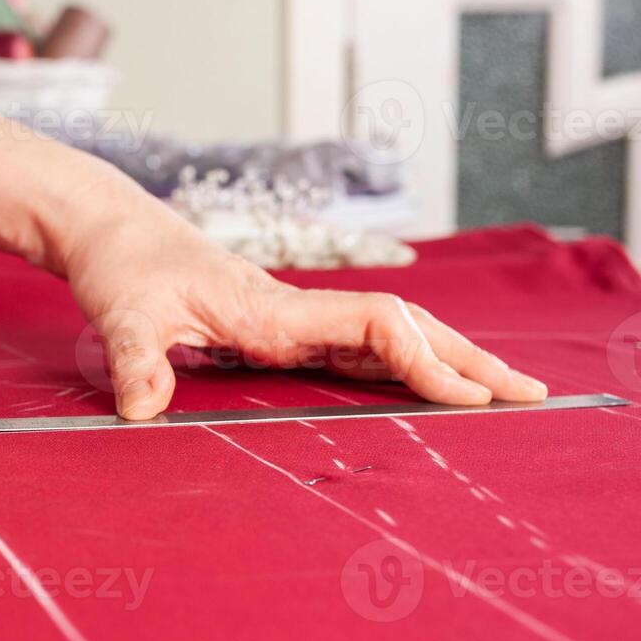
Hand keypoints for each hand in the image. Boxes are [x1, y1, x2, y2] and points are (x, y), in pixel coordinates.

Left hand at [54, 179, 548, 419]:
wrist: (110, 231)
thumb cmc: (120, 266)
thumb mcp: (121, 314)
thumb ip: (136, 359)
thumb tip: (141, 409)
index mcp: (272, 308)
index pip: (374, 325)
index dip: (424, 358)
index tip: (470, 396)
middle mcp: (293, 311)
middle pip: (402, 327)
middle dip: (466, 359)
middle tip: (531, 394)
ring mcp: (289, 318)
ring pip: (386, 334)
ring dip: (444, 359)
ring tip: (500, 392)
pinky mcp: (274, 327)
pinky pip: (353, 345)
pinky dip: (400, 363)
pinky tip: (422, 384)